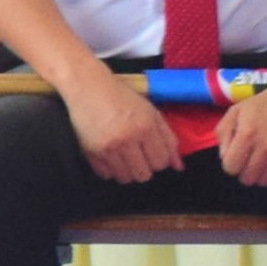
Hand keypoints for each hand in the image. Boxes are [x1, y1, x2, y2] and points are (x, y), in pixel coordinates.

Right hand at [63, 65, 182, 182]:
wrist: (88, 87)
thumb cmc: (121, 97)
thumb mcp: (151, 113)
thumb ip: (168, 139)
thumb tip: (178, 166)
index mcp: (145, 127)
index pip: (161, 162)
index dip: (160, 160)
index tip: (153, 153)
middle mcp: (126, 139)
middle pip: (144, 174)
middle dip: (144, 167)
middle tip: (138, 155)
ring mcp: (107, 147)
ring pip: (125, 178)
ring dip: (127, 171)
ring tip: (124, 157)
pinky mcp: (90, 151)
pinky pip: (105, 174)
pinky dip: (110, 169)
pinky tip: (111, 156)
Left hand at [218, 77, 266, 188]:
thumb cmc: (265, 102)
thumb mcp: (235, 111)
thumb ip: (223, 133)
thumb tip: (224, 156)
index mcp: (247, 136)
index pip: (230, 168)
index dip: (231, 163)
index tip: (237, 155)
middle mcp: (266, 148)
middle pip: (247, 178)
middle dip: (245, 170)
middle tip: (251, 158)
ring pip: (265, 181)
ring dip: (261, 174)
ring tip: (264, 160)